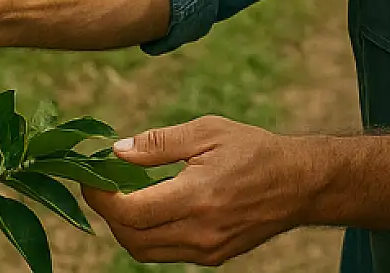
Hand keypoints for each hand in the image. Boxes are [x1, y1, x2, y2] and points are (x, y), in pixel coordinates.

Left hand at [83, 116, 313, 265]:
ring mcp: (207, 249)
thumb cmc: (254, 150)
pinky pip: (167, 253)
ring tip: (126, 198)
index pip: (132, 212)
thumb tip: (118, 151)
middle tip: (104, 188)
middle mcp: (200, 231)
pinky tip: (154, 209)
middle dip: (109, 215)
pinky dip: (150, 235)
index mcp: (198, 197)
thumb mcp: (208, 131)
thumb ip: (159, 143)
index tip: (91, 179)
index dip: (102, 198)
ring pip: (146, 252)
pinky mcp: (213, 257)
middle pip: (132, 239)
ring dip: (127, 228)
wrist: (298, 183)